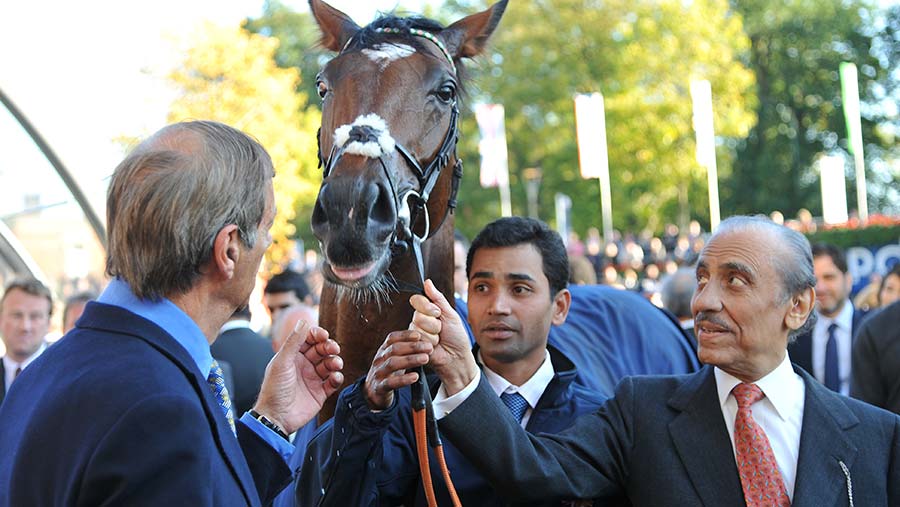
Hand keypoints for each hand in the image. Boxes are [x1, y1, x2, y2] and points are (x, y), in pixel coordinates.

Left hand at [254, 320, 343, 433]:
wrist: (276, 417)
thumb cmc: (274, 388)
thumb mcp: (282, 362)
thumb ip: (294, 341)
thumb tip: (303, 321)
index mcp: (293, 356)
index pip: (308, 340)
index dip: (317, 335)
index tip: (324, 335)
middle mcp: (304, 365)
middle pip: (322, 350)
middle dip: (329, 347)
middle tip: (333, 348)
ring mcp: (313, 379)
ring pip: (329, 364)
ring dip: (335, 361)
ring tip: (336, 364)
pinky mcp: (320, 392)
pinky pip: (333, 382)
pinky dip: (337, 377)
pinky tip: (335, 377)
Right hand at [363, 330, 432, 409]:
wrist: (373, 393)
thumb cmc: (389, 373)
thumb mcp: (394, 359)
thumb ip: (405, 350)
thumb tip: (424, 339)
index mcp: (383, 351)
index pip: (392, 338)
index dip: (405, 335)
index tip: (419, 335)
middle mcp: (379, 360)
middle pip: (394, 349)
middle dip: (413, 347)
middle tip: (429, 347)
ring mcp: (378, 373)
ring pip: (392, 364)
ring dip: (410, 360)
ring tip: (425, 358)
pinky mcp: (379, 388)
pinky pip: (390, 383)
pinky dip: (403, 379)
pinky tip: (415, 376)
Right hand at [409, 279, 478, 394]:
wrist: (457, 357)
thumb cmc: (456, 337)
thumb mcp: (450, 314)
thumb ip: (437, 298)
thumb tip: (427, 281)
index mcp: (427, 311)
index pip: (417, 300)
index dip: (427, 306)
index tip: (438, 313)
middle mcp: (419, 321)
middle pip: (418, 315)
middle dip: (433, 323)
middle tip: (441, 330)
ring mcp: (415, 334)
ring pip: (418, 327)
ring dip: (433, 335)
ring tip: (438, 340)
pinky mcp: (414, 346)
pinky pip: (418, 339)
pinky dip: (430, 343)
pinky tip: (433, 348)